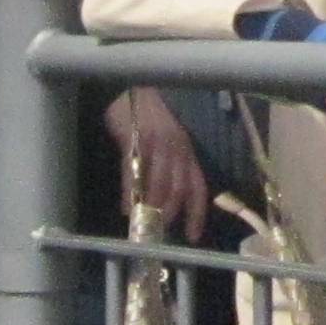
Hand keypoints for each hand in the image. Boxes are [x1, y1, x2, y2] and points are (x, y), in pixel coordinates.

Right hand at [104, 88, 209, 235]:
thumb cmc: (149, 118)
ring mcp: (157, 144)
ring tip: (143, 223)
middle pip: (180, 188)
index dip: (197, 213)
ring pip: (160, 183)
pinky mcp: (135, 140)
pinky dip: (132, 193)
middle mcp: (177, 149)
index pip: (198, 186)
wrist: (130, 89)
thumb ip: (169, 168)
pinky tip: (127, 207)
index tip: (193, 236)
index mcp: (187, 151)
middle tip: (159, 230)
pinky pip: (135, 172)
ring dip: (153, 207)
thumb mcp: (168, 142)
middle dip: (171, 213)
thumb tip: (162, 202)